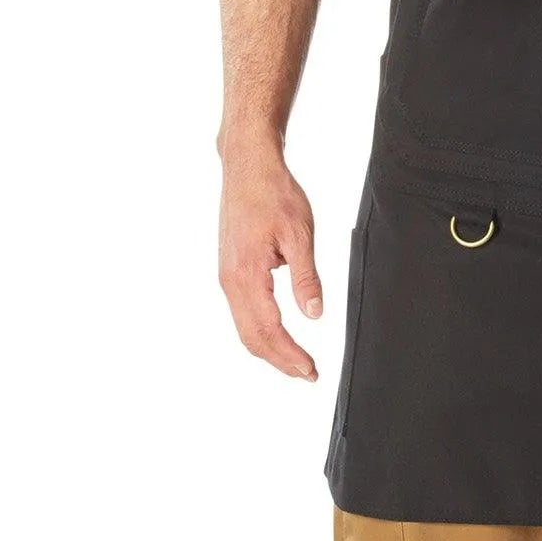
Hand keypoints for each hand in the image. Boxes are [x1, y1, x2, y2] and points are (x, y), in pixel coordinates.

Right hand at [218, 149, 321, 380]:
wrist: (247, 166)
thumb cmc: (274, 193)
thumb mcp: (300, 232)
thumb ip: (306, 276)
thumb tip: (314, 314)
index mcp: (247, 275)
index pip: (268, 330)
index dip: (290, 355)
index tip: (311, 371)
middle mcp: (230, 281)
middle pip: (251, 337)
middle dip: (279, 360)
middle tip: (308, 374)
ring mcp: (227, 276)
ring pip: (244, 326)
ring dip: (269, 348)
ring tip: (297, 360)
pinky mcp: (229, 269)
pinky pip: (242, 311)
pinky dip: (260, 329)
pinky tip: (278, 331)